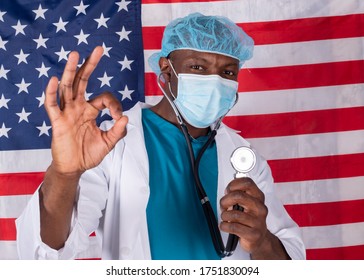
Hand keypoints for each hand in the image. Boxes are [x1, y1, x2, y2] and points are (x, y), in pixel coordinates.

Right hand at [44, 46, 127, 175]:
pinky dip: (52, 93)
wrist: (75, 167)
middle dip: (90, 65)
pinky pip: (52, 105)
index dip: (115, 104)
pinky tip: (54, 80)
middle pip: (82, 81)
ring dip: (71, 71)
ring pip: (68, 88)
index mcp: (91, 110)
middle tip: (98, 49)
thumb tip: (127, 117)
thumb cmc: (90, 153)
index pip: (104, 98)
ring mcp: (67, 112)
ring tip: (75, 54)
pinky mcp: (57, 122)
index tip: (119, 117)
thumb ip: (118, 131)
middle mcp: (78, 107)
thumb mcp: (108, 142)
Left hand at [220, 178, 267, 253]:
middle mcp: (260, 208)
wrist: (259, 238)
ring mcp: (258, 221)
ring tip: (225, 218)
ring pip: (233, 214)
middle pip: (238, 196)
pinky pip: (233, 227)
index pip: (247, 183)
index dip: (233, 184)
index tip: (228, 191)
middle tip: (223, 206)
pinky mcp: (254, 234)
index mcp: (258, 197)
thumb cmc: (249, 218)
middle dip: (225, 200)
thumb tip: (227, 191)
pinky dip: (224, 226)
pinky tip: (225, 226)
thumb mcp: (247, 203)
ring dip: (224, 215)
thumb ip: (238, 194)